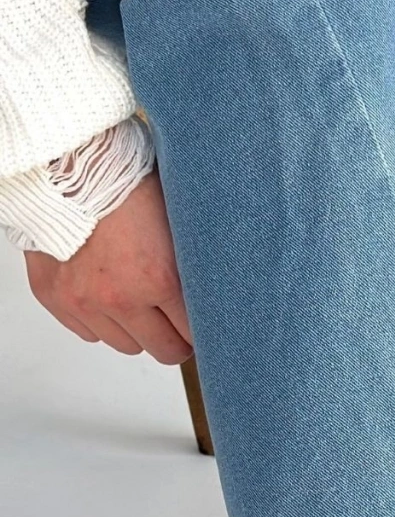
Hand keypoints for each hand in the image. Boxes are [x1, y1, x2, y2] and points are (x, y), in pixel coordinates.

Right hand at [24, 169, 192, 364]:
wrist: (66, 166)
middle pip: (162, 350)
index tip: (203, 327)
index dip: (202, 331)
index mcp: (157, 277)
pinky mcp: (55, 299)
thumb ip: (192, 262)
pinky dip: (100, 320)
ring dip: (135, 329)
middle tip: (175, 324)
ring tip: (135, 299)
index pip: (193, 333)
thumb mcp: (176, 221)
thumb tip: (217, 291)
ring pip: (124, 345)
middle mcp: (119, 297)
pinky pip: (88, 333)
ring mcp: (84, 302)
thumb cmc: (123, 183)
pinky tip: (105, 293)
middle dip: (173, 339)